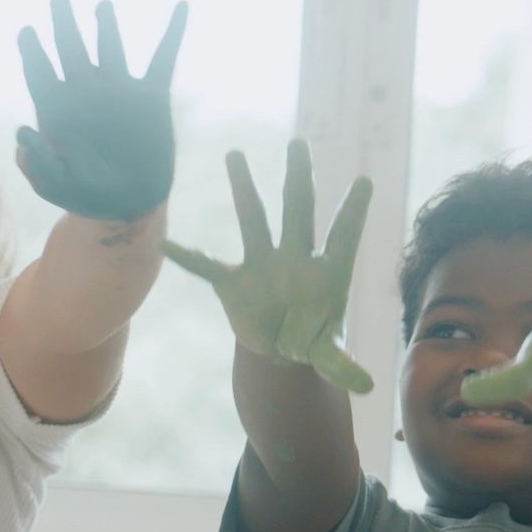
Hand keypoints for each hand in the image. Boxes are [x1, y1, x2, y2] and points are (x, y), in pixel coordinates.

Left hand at [16, 0, 184, 220]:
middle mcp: (86, 93)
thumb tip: (24, 131)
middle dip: (63, 22)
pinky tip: (181, 6)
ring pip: (110, 47)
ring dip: (105, 25)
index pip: (40, 72)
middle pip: (70, 49)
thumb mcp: (53, 184)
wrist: (125, 203)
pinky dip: (172, 33)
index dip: (31, 51)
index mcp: (58, 109)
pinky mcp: (150, 98)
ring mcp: (118, 92)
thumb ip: (36, 162)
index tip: (27, 31)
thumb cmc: (82, 194)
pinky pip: (163, 59)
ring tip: (101, 5)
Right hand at [164, 141, 374, 393]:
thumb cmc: (312, 340)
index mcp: (328, 271)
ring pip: (252, 219)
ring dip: (244, 188)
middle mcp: (296, 257)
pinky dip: (186, 257)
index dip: (353, 212)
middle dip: (299, 178)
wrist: (280, 348)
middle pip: (298, 210)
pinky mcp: (233, 282)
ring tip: (236, 154)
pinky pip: (206, 267)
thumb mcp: (326, 352)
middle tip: (299, 144)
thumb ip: (341, 363)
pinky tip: (166, 245)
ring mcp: (263, 264)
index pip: (342, 236)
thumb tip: (366, 386)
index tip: (365, 181)